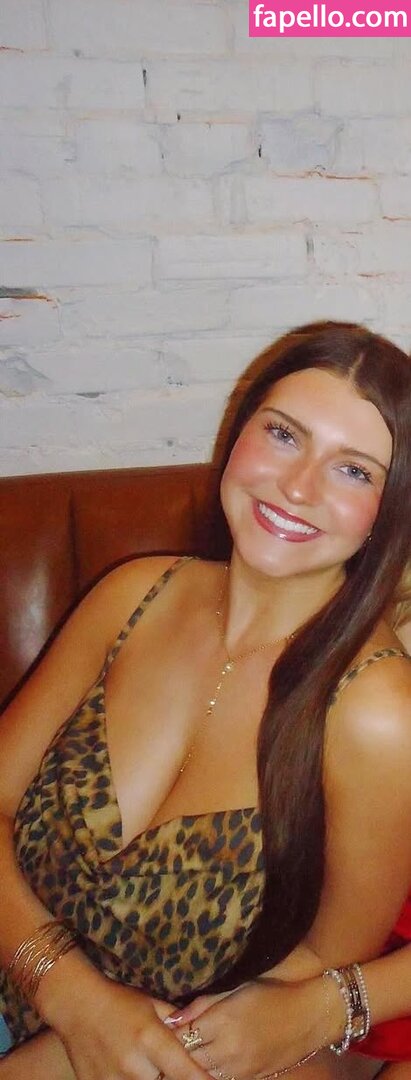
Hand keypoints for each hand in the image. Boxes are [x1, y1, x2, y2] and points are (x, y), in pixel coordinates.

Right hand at [42, 966, 209, 1079]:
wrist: (75, 1004)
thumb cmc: (118, 1000)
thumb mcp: (152, 1005)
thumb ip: (177, 1023)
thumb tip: (200, 1034)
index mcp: (151, 1039)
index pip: (185, 1072)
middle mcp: (134, 1064)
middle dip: (175, 1078)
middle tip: (175, 1069)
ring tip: (153, 1068)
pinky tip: (134, 1072)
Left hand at [173, 977, 330, 1079]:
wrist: (311, 1013)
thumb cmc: (272, 991)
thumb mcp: (236, 987)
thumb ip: (202, 1003)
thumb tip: (171, 1018)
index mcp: (223, 1022)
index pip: (181, 1038)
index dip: (169, 1036)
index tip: (160, 1031)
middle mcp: (229, 1049)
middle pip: (189, 1061)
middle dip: (177, 1054)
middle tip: (167, 1047)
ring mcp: (241, 1068)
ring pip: (204, 1075)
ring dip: (193, 1066)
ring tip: (184, 1056)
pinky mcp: (252, 1078)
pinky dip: (212, 1073)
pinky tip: (208, 1062)